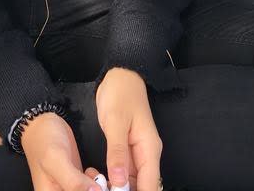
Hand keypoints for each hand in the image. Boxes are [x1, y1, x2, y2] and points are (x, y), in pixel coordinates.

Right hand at [21, 111, 101, 190]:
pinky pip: (92, 189)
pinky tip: (92, 172)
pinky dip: (98, 183)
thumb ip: (74, 182)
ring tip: (94, 176)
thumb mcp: (56, 160)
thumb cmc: (44, 141)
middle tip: (99, 181)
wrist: (41, 123)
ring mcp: (71, 190)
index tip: (98, 188)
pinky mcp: (78, 183)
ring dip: (99, 188)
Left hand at [95, 68, 161, 190]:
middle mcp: (147, 155)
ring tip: (103, 190)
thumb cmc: (120, 93)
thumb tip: (120, 182)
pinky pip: (126, 174)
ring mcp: (138, 153)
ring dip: (121, 189)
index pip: (150, 185)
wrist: (121, 75)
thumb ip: (117, 152)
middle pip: (144, 186)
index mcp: (149, 149)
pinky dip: (117, 181)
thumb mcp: (115, 122)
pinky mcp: (128, 151)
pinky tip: (104, 184)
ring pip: (134, 182)